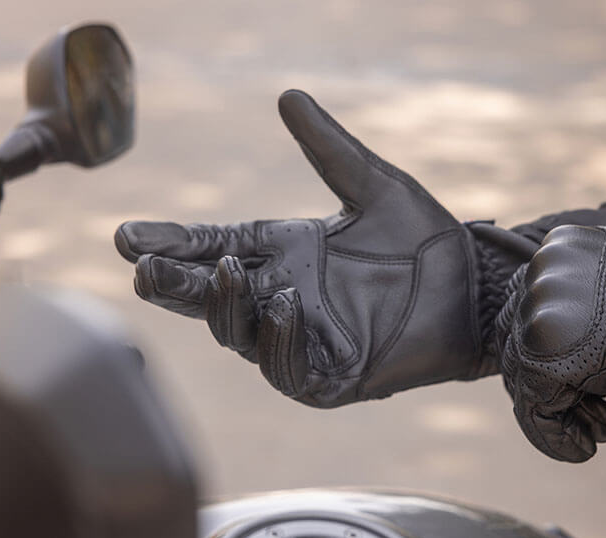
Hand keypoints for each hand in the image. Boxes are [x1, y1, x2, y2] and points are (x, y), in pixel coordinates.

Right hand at [115, 89, 537, 406]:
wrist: (476, 286)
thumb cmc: (427, 238)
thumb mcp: (375, 184)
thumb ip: (330, 149)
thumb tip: (288, 94)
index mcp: (289, 251)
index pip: (216, 245)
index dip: (174, 242)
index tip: (128, 235)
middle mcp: (286, 295)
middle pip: (214, 295)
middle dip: (175, 284)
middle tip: (141, 268)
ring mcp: (306, 338)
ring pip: (242, 334)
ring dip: (225, 307)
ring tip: (223, 271)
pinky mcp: (334, 375)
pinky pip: (290, 368)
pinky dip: (281, 340)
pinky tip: (285, 304)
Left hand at [497, 225, 605, 461]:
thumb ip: (579, 302)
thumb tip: (549, 341)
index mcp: (558, 249)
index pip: (527, 304)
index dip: (546, 348)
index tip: (580, 376)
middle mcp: (540, 273)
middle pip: (517, 338)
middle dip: (551, 378)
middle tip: (594, 405)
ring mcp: (538, 312)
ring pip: (521, 374)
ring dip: (560, 407)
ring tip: (605, 424)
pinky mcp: (544, 356)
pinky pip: (532, 406)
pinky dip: (555, 436)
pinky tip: (586, 447)